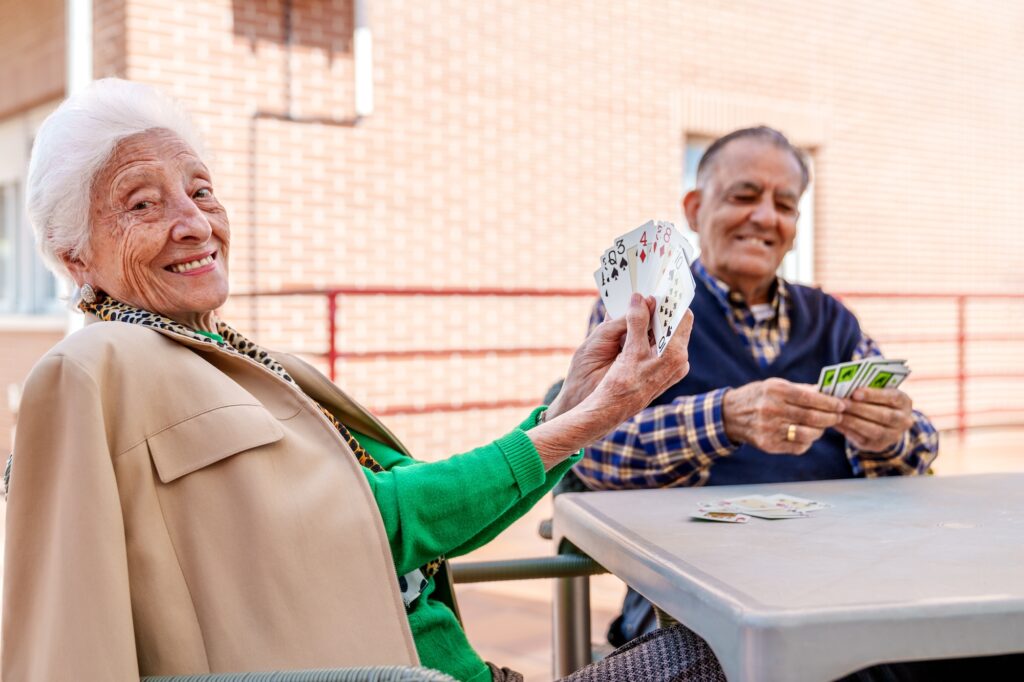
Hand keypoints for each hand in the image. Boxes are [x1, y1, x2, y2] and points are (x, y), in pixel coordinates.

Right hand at [529, 294, 692, 466]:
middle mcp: (678, 361)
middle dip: (660, 311)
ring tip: (637, 307)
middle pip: (674, 326)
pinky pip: (657, 345)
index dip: (671, 303)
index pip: (682, 318)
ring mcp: (670, 368)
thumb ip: (637, 321)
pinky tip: (633, 326)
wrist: (611, 410)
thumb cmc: (622, 382)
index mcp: (676, 355)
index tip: (660, 289)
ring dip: (651, 321)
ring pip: (664, 335)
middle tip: (645, 295)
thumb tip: (640, 298)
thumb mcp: (630, 348)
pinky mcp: (660, 371)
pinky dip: (647, 334)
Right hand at [722, 378, 844, 453]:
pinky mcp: (768, 445)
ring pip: (807, 434)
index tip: (841, 404)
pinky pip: (797, 446)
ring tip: (823, 426)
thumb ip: (802, 390)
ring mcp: (769, 429)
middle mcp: (772, 410)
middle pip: (811, 417)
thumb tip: (828, 393)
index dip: (829, 402)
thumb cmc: (759, 397)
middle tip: (838, 416)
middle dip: (830, 417)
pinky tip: (808, 435)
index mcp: (775, 391)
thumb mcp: (776, 385)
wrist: (730, 415)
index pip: (810, 398)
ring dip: (820, 431)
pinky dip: (807, 442)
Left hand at [835, 387, 913, 452]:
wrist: (885, 423)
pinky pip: (862, 439)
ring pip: (873, 430)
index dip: (873, 395)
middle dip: (860, 408)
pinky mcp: (878, 445)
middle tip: (841, 402)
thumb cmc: (878, 401)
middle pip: (883, 415)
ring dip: (853, 421)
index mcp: (904, 402)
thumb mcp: (880, 392)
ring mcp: (892, 435)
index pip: (892, 397)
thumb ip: (869, 389)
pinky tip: (837, 422)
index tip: (855, 393)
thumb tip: (847, 386)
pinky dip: (848, 430)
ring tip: (838, 413)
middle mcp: (903, 420)